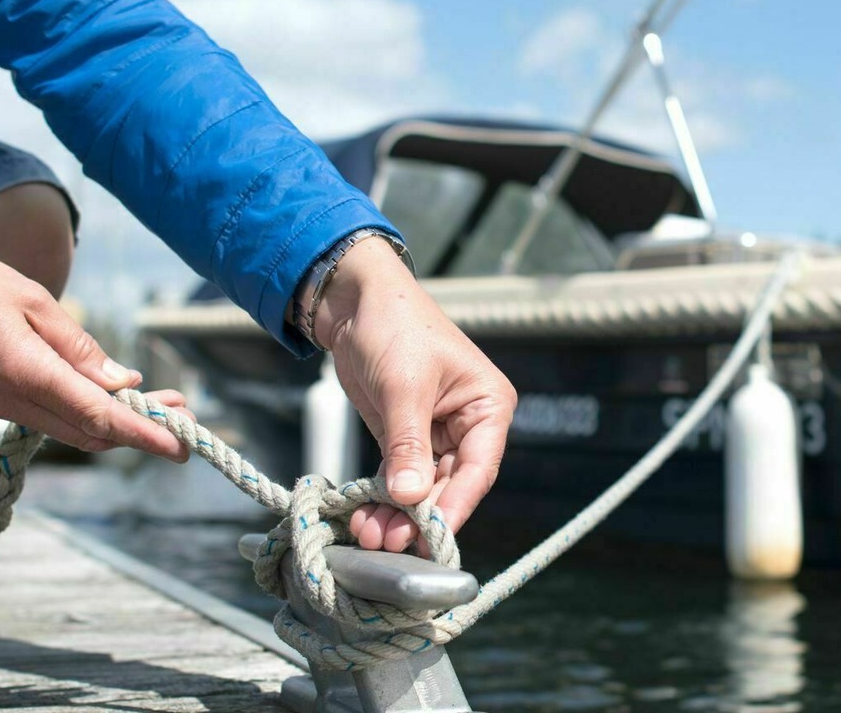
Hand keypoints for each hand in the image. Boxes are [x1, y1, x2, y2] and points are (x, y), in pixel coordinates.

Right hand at [0, 246, 187, 460]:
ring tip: (163, 403)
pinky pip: (53, 417)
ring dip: (120, 421)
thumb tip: (121, 380)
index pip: (99, 415)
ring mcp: (3, 404)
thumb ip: (78, 345)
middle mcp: (16, 400)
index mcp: (28, 374)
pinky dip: (90, 412)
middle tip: (186, 415)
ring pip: (75, 429)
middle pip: (94, 431)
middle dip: (143, 428)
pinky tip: (113, 392)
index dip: (145, 433)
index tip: (181, 445)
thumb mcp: (31, 301)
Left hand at [312, 238, 514, 552]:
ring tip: (368, 535)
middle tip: (387, 543)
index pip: (478, 469)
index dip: (454, 507)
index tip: (429, 538)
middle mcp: (468, 425)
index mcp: (488, 407)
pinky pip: (398, 477)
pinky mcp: (402, 437)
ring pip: (423, 488)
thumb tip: (412, 497)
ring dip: (397, 514)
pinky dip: (382, 498)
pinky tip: (364, 517)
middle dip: (418, 517)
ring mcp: (435, 433)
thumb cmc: (394, 325)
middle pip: (450, 485)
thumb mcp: (403, 387)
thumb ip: (408, 445)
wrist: (352, 297)